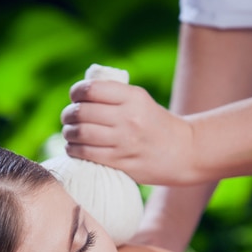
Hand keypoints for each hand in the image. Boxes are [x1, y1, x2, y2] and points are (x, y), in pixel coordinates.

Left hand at [61, 80, 195, 185]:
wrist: (184, 151)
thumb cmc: (155, 124)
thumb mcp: (140, 101)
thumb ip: (114, 97)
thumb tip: (79, 97)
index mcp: (133, 97)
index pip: (91, 89)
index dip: (76, 93)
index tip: (74, 98)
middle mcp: (128, 118)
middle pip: (82, 112)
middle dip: (68, 115)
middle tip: (67, 118)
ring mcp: (125, 142)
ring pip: (81, 134)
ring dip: (68, 134)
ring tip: (69, 134)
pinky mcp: (121, 162)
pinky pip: (87, 154)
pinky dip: (74, 150)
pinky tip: (73, 148)